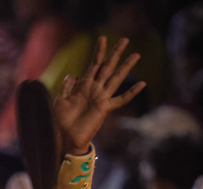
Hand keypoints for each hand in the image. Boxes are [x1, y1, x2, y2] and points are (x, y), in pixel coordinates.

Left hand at [54, 36, 146, 153]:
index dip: (98, 51)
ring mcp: (101, 98)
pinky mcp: (104, 108)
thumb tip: (74, 74)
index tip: (102, 37)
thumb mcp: (61, 99)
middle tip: (124, 39)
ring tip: (136, 55)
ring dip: (126, 67)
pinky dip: (131, 92)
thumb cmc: (62, 120)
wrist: (66, 137)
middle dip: (115, 53)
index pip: (93, 64)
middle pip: (107, 66)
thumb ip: (68, 86)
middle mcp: (95, 89)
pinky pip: (120, 99)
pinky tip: (141, 84)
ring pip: (116, 78)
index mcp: (84, 85)